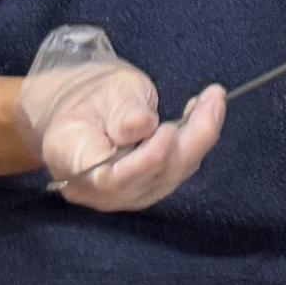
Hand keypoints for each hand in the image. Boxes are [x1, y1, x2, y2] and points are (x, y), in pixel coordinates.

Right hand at [17, 25, 225, 212]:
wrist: (84, 113)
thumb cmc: (91, 98)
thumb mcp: (106, 90)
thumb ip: (124, 110)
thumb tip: (143, 127)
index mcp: (72, 159)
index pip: (113, 178)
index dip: (147, 159)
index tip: (167, 128)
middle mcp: (97, 189)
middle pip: (151, 177)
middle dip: (190, 140)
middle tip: (212, 100)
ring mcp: (124, 195)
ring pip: (172, 175)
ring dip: (201, 138)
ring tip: (213, 100)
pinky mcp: (147, 189)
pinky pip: (178, 171)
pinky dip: (198, 143)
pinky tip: (207, 114)